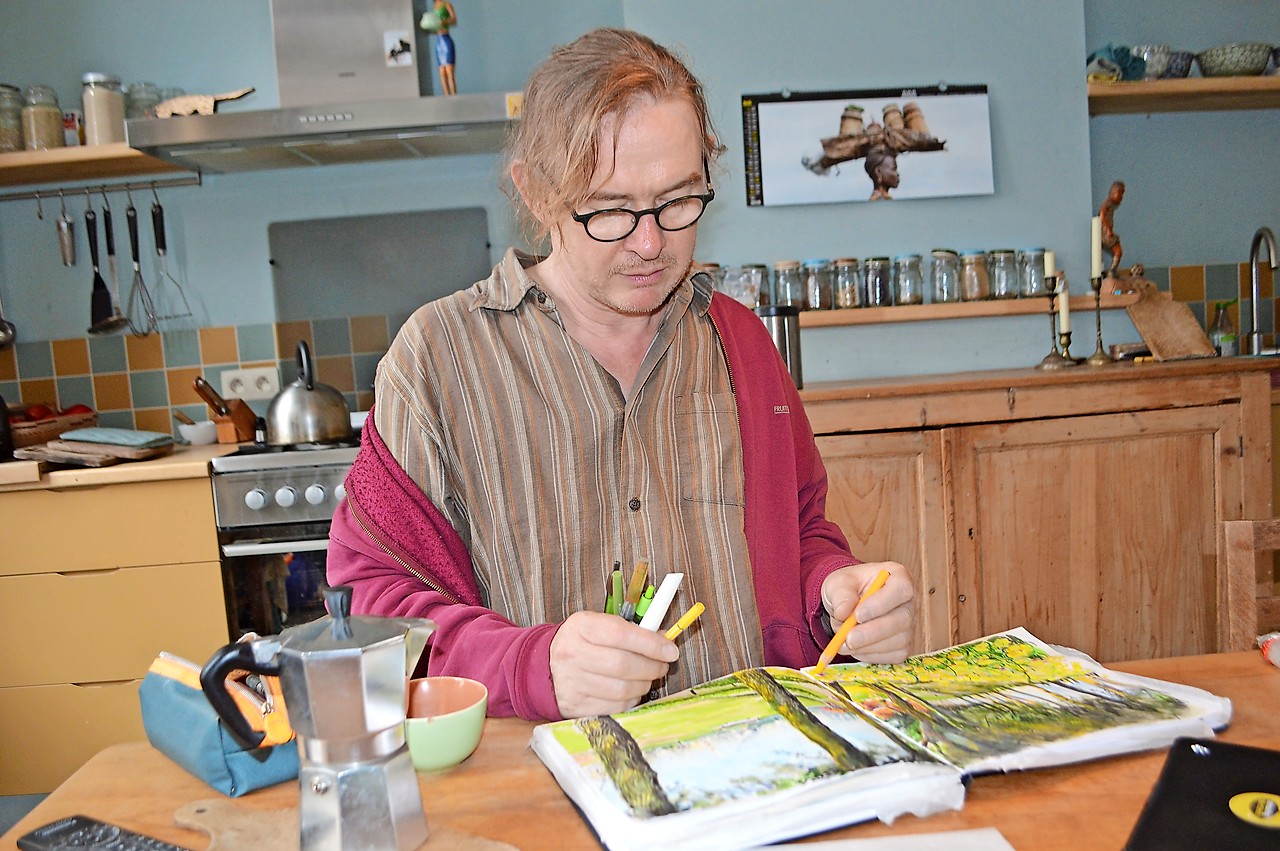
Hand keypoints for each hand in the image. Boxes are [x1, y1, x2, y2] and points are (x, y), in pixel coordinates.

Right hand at [549, 611, 678, 717]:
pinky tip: (633, 691)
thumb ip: (629, 630)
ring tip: (648, 677)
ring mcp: (571, 682)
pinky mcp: (575, 706)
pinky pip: (614, 707)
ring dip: (644, 685)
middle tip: (662, 665)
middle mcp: (572, 654)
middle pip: (623, 665)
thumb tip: (664, 641)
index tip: (670, 650)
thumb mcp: (598, 625)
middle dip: (652, 667)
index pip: (621, 634)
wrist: (543, 665)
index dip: (651, 644)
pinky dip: (631, 700)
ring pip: (621, 689)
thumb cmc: (580, 642)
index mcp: (580, 627)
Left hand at [820, 562, 914, 663]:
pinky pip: (893, 656)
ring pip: (898, 641)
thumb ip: (840, 594)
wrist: (846, 605)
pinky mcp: (903, 645)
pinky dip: (871, 656)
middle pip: (902, 619)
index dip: (881, 604)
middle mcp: (908, 601)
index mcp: (898, 577)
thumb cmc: (846, 589)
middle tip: (848, 638)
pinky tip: (855, 648)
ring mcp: (908, 625)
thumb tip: (844, 612)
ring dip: (869, 646)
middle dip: (873, 632)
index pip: (901, 589)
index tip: (858, 615)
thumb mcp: (837, 583)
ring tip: (844, 642)